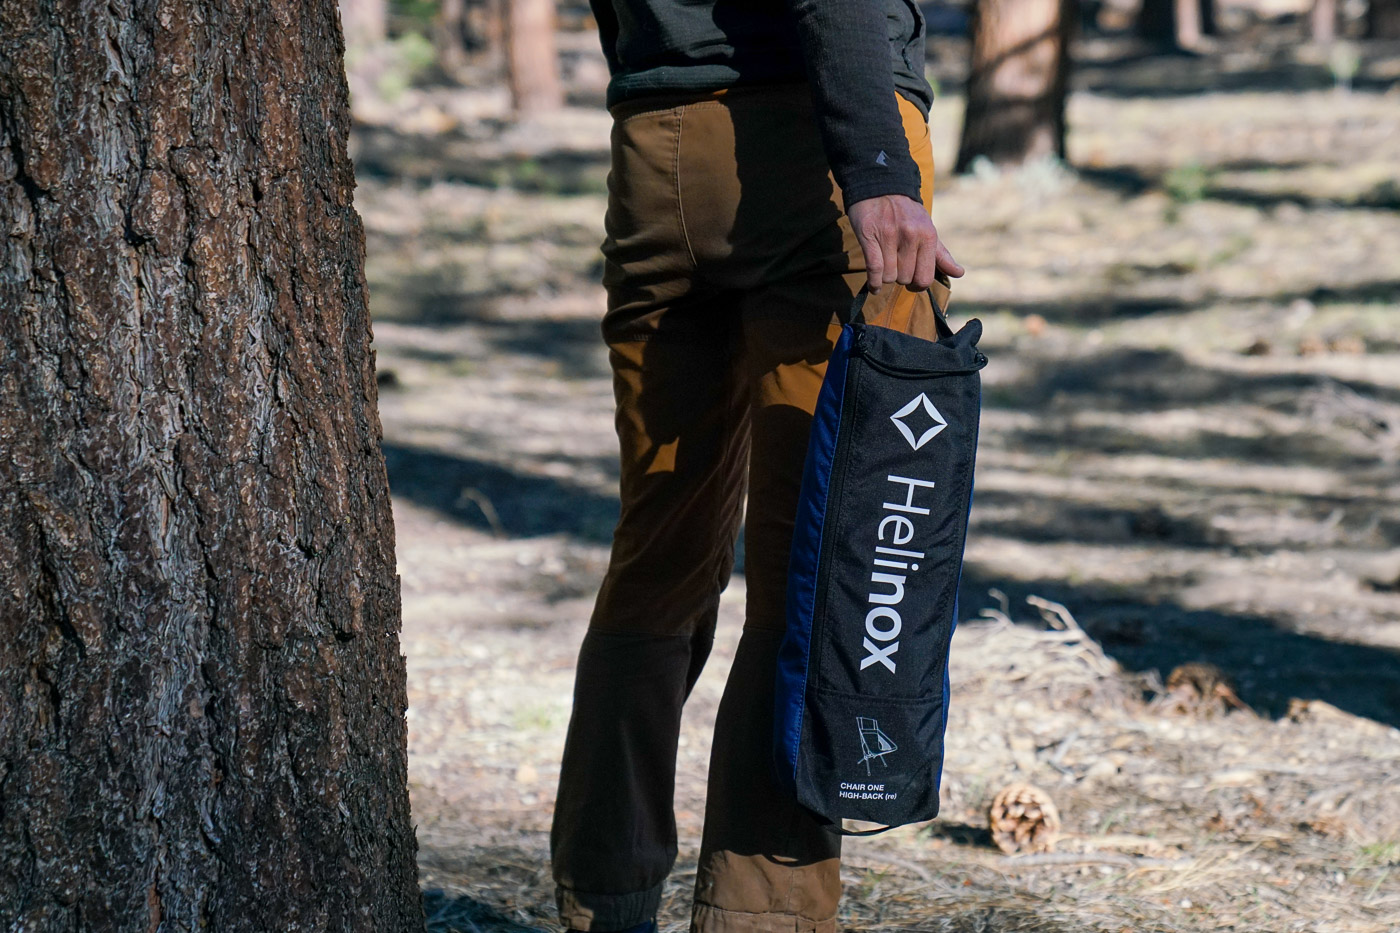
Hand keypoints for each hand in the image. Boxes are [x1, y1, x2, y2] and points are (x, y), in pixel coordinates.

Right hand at [847, 195, 963, 292]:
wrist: (881, 188)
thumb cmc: (905, 213)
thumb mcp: (927, 229)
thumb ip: (941, 254)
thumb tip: (959, 273)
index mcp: (928, 235)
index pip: (925, 278)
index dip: (917, 285)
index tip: (911, 282)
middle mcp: (911, 235)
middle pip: (905, 278)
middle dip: (900, 278)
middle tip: (896, 267)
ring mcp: (889, 236)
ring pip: (889, 276)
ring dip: (885, 278)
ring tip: (885, 267)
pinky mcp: (869, 236)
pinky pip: (874, 269)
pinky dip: (873, 282)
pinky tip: (874, 286)